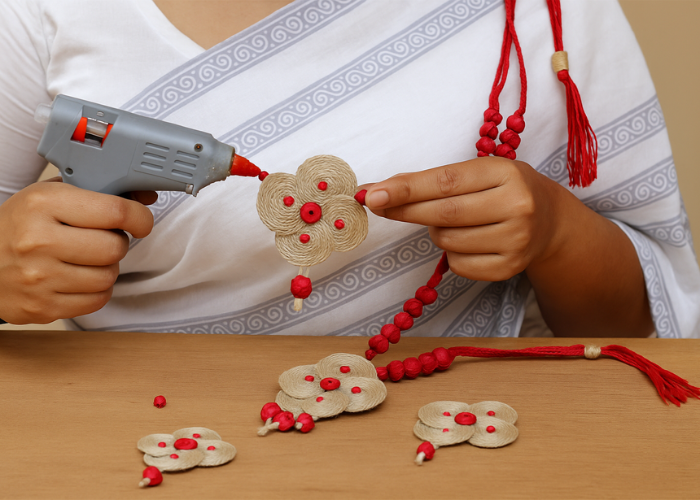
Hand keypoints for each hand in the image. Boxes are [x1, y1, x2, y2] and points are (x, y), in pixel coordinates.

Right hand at [0, 180, 154, 323]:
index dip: (138, 217)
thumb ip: (98, 192)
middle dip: (117, 243)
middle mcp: (39, 240)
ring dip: (107, 268)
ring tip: (87, 259)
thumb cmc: (21, 226)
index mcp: (43, 204)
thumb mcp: (50, 196)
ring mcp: (39, 277)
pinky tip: (79, 278)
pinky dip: (96, 290)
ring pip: (108, 276)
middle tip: (102, 239)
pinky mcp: (42, 306)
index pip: (114, 211)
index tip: (140, 221)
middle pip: (115, 247)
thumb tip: (145, 198)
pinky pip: (96, 300)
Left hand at [364, 156, 567, 281]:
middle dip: (405, 210)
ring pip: (447, 241)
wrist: (551, 222)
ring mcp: (516, 241)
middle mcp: (517, 206)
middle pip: (443, 214)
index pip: (445, 182)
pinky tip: (468, 241)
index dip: (406, 189)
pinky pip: (458, 265)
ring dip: (436, 232)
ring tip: (454, 222)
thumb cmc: (503, 191)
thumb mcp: (478, 173)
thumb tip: (378, 192)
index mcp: (506, 172)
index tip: (372, 194)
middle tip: (379, 205)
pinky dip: (451, 254)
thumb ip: (433, 180)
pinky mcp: (509, 268)